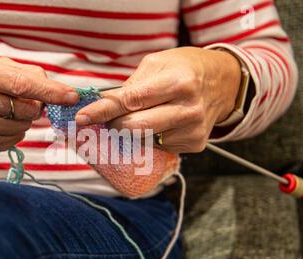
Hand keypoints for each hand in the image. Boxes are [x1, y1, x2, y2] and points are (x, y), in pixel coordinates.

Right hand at [0, 57, 78, 157]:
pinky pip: (15, 141)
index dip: (50, 92)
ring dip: (24, 121)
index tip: (71, 96)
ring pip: (24, 128)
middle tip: (22, 101)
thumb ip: (27, 74)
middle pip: (28, 110)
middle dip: (34, 106)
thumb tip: (57, 91)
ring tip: (4, 112)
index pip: (22, 84)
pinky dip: (14, 132)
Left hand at [75, 47, 241, 152]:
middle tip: (107, 118)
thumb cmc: (187, 68)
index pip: (132, 101)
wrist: (225, 83)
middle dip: (114, 124)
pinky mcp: (194, 145)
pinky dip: (150, 136)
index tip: (82, 118)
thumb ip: (132, 85)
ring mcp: (192, 131)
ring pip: (144, 140)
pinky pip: (159, 145)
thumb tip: (104, 105)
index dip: (103, 110)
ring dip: (131, 132)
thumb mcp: (159, 63)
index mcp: (179, 82)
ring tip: (139, 116)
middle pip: (136, 127)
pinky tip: (161, 123)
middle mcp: (188, 109)